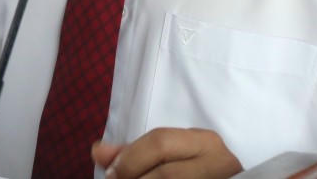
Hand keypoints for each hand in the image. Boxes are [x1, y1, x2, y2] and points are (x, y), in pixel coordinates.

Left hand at [92, 127, 241, 177]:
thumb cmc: (197, 170)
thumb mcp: (170, 156)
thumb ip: (135, 152)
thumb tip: (97, 151)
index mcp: (205, 142)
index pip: (160, 142)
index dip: (129, 158)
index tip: (109, 172)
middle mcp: (219, 161)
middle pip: (167, 172)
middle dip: (134, 177)